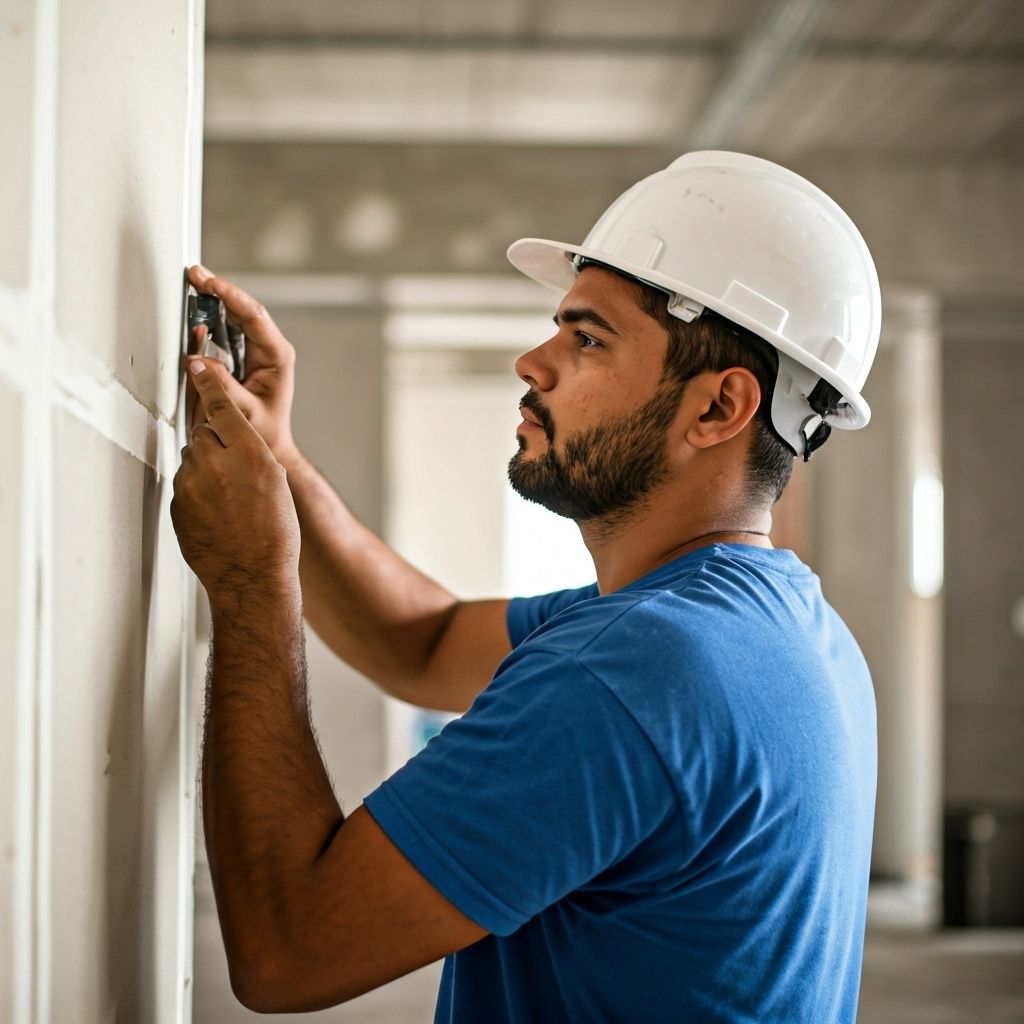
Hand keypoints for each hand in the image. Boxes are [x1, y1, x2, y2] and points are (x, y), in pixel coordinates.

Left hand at [172, 358, 299, 603]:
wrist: (252, 577)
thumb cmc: (274, 535)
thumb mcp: (276, 482)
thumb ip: (252, 451)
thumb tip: (233, 436)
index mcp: (248, 453)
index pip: (221, 405)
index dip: (208, 382)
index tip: (197, 363)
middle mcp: (215, 464)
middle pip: (202, 431)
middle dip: (213, 440)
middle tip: (231, 463)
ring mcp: (191, 486)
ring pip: (193, 459)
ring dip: (206, 469)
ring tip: (229, 497)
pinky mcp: (177, 505)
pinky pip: (186, 485)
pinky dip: (198, 492)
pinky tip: (218, 512)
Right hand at [186, 264, 299, 467]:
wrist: (269, 447)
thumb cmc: (264, 433)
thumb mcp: (244, 412)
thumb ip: (222, 387)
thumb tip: (197, 360)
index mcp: (277, 357)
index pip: (254, 318)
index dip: (231, 297)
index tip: (210, 283)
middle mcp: (269, 350)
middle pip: (243, 310)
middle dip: (219, 290)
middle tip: (194, 274)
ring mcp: (256, 352)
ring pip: (234, 317)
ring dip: (213, 301)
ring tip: (193, 283)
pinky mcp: (242, 358)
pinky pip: (225, 332)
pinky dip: (210, 319)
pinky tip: (197, 308)